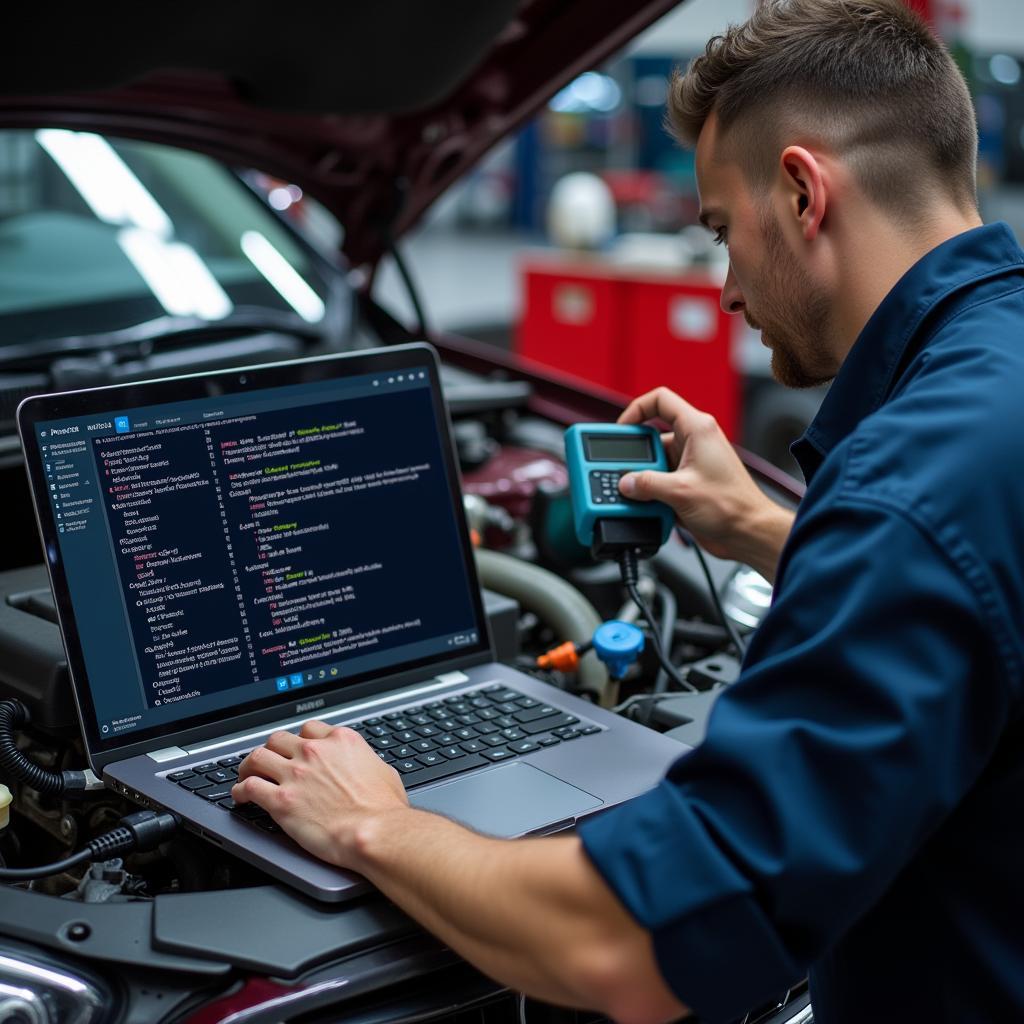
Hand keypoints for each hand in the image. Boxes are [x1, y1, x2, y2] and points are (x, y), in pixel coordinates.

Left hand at [232, 721, 409, 867]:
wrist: (375, 832)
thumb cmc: (384, 808)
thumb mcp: (382, 771)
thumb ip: (364, 762)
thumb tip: (363, 768)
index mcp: (340, 741)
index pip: (309, 729)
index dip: (298, 740)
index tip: (295, 750)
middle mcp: (314, 752)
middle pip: (278, 739)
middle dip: (271, 750)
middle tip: (268, 762)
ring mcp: (295, 774)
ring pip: (257, 757)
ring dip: (248, 766)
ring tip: (245, 775)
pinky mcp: (280, 799)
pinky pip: (248, 787)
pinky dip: (239, 790)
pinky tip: (239, 797)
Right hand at [618, 387, 789, 569]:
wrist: (749, 533)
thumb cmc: (732, 506)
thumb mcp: (680, 492)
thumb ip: (646, 484)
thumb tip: (626, 482)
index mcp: (697, 429)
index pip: (660, 401)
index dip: (636, 410)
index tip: (621, 430)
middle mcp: (694, 442)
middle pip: (652, 438)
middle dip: (636, 458)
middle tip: (623, 473)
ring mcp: (691, 463)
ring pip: (655, 463)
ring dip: (643, 480)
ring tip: (637, 495)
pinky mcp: (689, 483)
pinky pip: (661, 481)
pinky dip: (651, 493)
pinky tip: (648, 507)